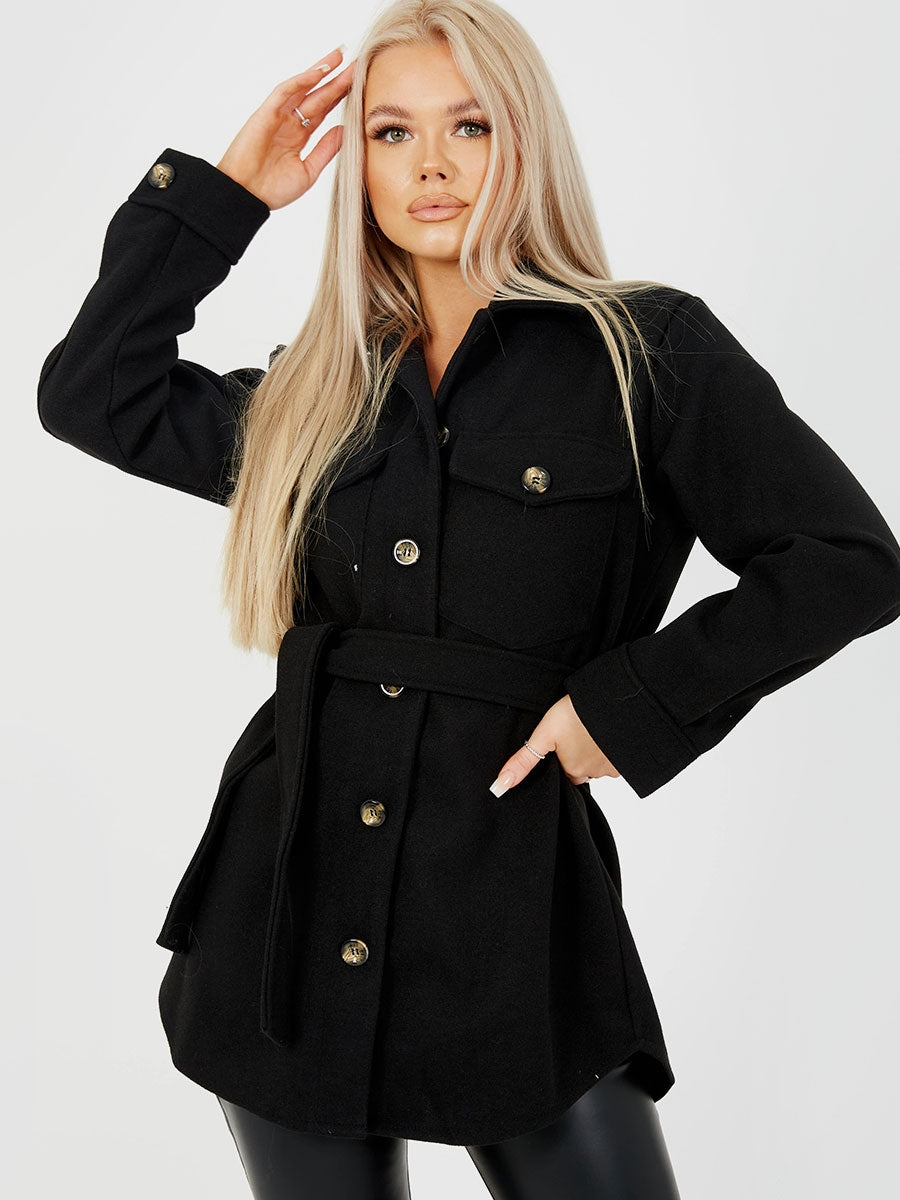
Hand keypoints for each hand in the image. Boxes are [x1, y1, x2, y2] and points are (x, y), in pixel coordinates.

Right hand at [215, 46, 355, 209]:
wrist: (247, 197)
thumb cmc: (272, 190)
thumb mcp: (309, 172)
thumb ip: (326, 150)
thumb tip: (346, 131)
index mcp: (299, 137)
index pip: (324, 110)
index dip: (341, 96)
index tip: (359, 84)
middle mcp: (289, 123)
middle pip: (317, 96)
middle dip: (336, 80)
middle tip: (356, 63)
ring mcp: (278, 116)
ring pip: (303, 88)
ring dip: (321, 71)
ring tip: (340, 57)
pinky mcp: (265, 113)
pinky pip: (284, 92)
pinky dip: (301, 81)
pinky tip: (319, 72)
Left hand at [488, 694, 620, 796]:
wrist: (613, 699)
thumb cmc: (576, 713)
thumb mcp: (544, 734)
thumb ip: (524, 761)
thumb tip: (500, 786)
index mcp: (573, 770)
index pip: (564, 775)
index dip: (561, 762)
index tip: (560, 747)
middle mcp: (594, 773)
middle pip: (582, 770)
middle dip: (579, 758)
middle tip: (575, 733)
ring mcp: (614, 765)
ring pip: (600, 763)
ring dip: (595, 751)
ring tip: (590, 729)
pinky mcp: (629, 757)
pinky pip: (618, 757)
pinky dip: (612, 747)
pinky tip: (606, 731)